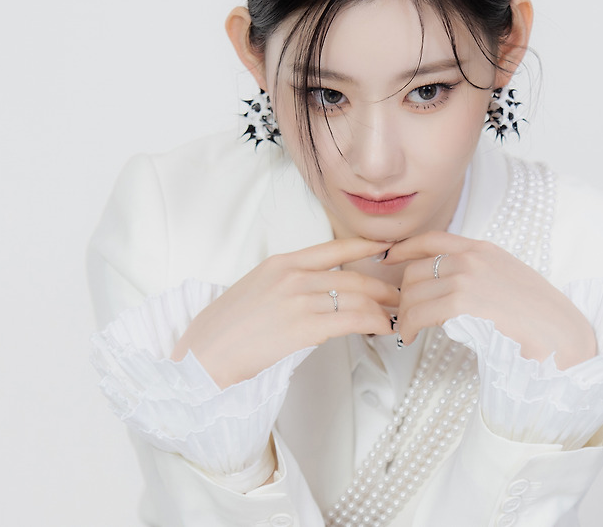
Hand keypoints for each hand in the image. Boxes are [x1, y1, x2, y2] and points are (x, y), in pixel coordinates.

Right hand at [172, 238, 397, 387]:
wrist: (205, 354)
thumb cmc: (225, 329)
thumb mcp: (256, 289)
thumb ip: (288, 284)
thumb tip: (316, 295)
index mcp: (282, 263)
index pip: (334, 249)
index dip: (364, 248)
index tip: (384, 249)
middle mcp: (293, 276)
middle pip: (352, 277)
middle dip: (381, 288)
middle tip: (397, 296)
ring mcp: (299, 300)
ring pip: (356, 299)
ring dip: (382, 309)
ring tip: (395, 317)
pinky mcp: (304, 326)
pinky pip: (351, 320)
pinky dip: (373, 323)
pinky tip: (382, 329)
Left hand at [384, 232, 596, 368]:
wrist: (562, 336)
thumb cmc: (541, 317)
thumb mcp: (509, 280)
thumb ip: (480, 274)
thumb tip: (449, 285)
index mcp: (485, 249)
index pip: (433, 239)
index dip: (404, 248)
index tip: (388, 258)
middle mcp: (473, 258)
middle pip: (416, 269)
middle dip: (403, 293)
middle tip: (403, 314)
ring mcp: (467, 278)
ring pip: (413, 292)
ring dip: (404, 314)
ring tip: (407, 330)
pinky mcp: (462, 303)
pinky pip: (418, 312)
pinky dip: (408, 326)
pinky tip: (411, 337)